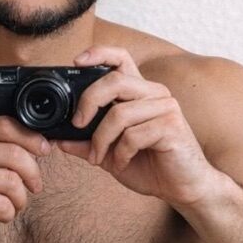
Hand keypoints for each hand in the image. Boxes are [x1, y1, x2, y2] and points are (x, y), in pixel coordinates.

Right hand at [0, 85, 49, 242]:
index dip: (32, 138)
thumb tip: (29, 120)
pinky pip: (1, 205)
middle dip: (32, 174)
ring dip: (21, 199)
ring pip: (11, 182)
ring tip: (15, 204)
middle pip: (15, 154)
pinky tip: (2, 215)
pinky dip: (9, 213)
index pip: (6, 125)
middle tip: (34, 186)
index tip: (44, 151)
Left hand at [57, 45, 221, 206]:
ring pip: (119, 113)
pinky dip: (120, 154)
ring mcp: (166, 108)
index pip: (121, 58)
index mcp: (140, 93)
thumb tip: (59, 140)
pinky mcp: (172, 127)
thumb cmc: (150, 167)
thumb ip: (87, 144)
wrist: (183, 188)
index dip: (98, 54)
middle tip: (78, 126)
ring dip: (101, 140)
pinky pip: (133, 135)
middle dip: (88, 102)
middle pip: (114, 80)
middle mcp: (155, 93)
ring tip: (98, 158)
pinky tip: (121, 164)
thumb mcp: (111, 155)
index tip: (76, 62)